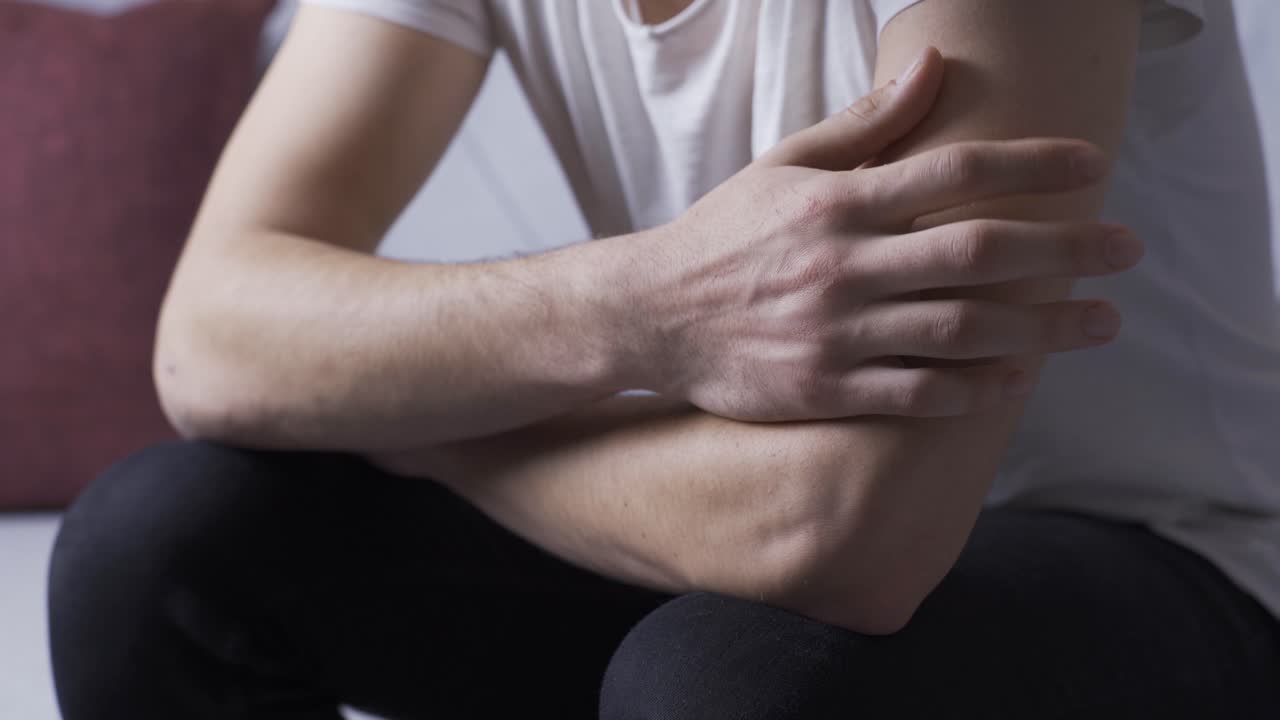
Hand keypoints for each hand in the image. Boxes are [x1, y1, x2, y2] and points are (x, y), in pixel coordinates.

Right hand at [624, 48, 1142, 421]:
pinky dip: (972, 388)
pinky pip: (915, 393)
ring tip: (1098, 323)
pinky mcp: (823, 389)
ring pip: (959, 329)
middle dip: (1064, 250)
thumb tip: (932, 63)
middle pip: (976, 253)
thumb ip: (863, 124)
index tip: (1089, 165)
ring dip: (1041, 328)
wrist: (651, 315)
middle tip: (1125, 248)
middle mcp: (841, 265)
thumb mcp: (783, 166)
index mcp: (835, 201)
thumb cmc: (723, 236)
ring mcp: (834, 332)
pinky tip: (1015, 378)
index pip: (952, 171)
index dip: (1030, 164)